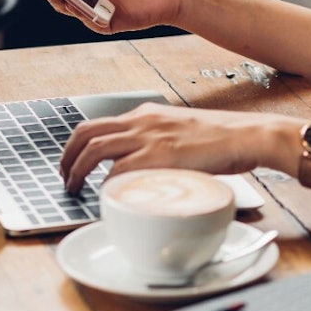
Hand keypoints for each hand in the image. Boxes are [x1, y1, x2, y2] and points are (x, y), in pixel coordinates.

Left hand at [59, 102, 298, 192]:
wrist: (246, 135)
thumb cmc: (221, 139)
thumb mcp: (181, 131)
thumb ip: (158, 142)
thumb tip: (141, 166)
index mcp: (146, 115)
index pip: (98, 123)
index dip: (77, 144)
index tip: (72, 161)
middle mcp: (142, 121)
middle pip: (86, 132)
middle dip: (66, 156)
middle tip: (63, 176)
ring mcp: (149, 137)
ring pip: (94, 149)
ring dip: (76, 170)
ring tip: (73, 188)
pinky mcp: (160, 155)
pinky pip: (118, 170)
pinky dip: (105, 185)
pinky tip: (103, 196)